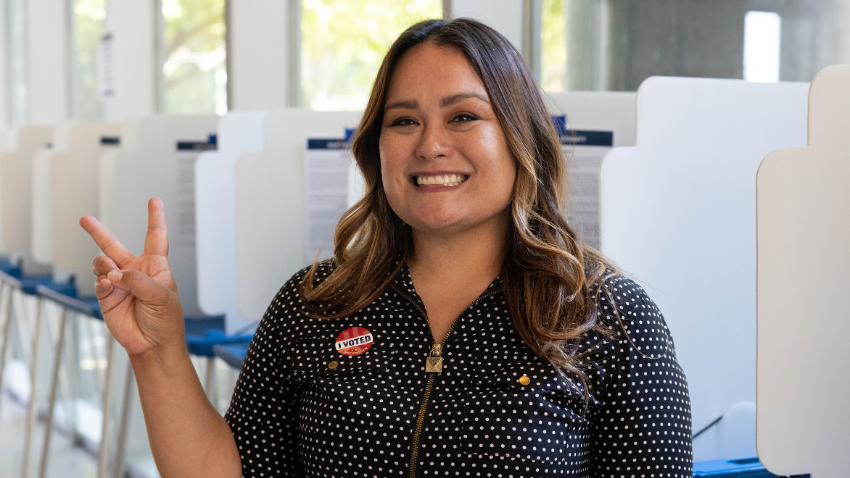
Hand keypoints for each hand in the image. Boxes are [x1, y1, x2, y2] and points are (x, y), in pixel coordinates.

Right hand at [79, 197, 185, 357]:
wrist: (153, 345)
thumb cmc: (165, 321)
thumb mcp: (161, 296)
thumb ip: (138, 280)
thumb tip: (114, 273)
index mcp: (156, 266)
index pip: (156, 236)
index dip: (155, 218)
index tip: (154, 200)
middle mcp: (135, 271)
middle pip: (114, 245)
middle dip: (98, 232)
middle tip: (84, 219)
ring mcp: (118, 283)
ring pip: (102, 262)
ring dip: (105, 266)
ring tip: (112, 277)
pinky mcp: (107, 296)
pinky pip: (98, 281)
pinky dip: (103, 282)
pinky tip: (110, 286)